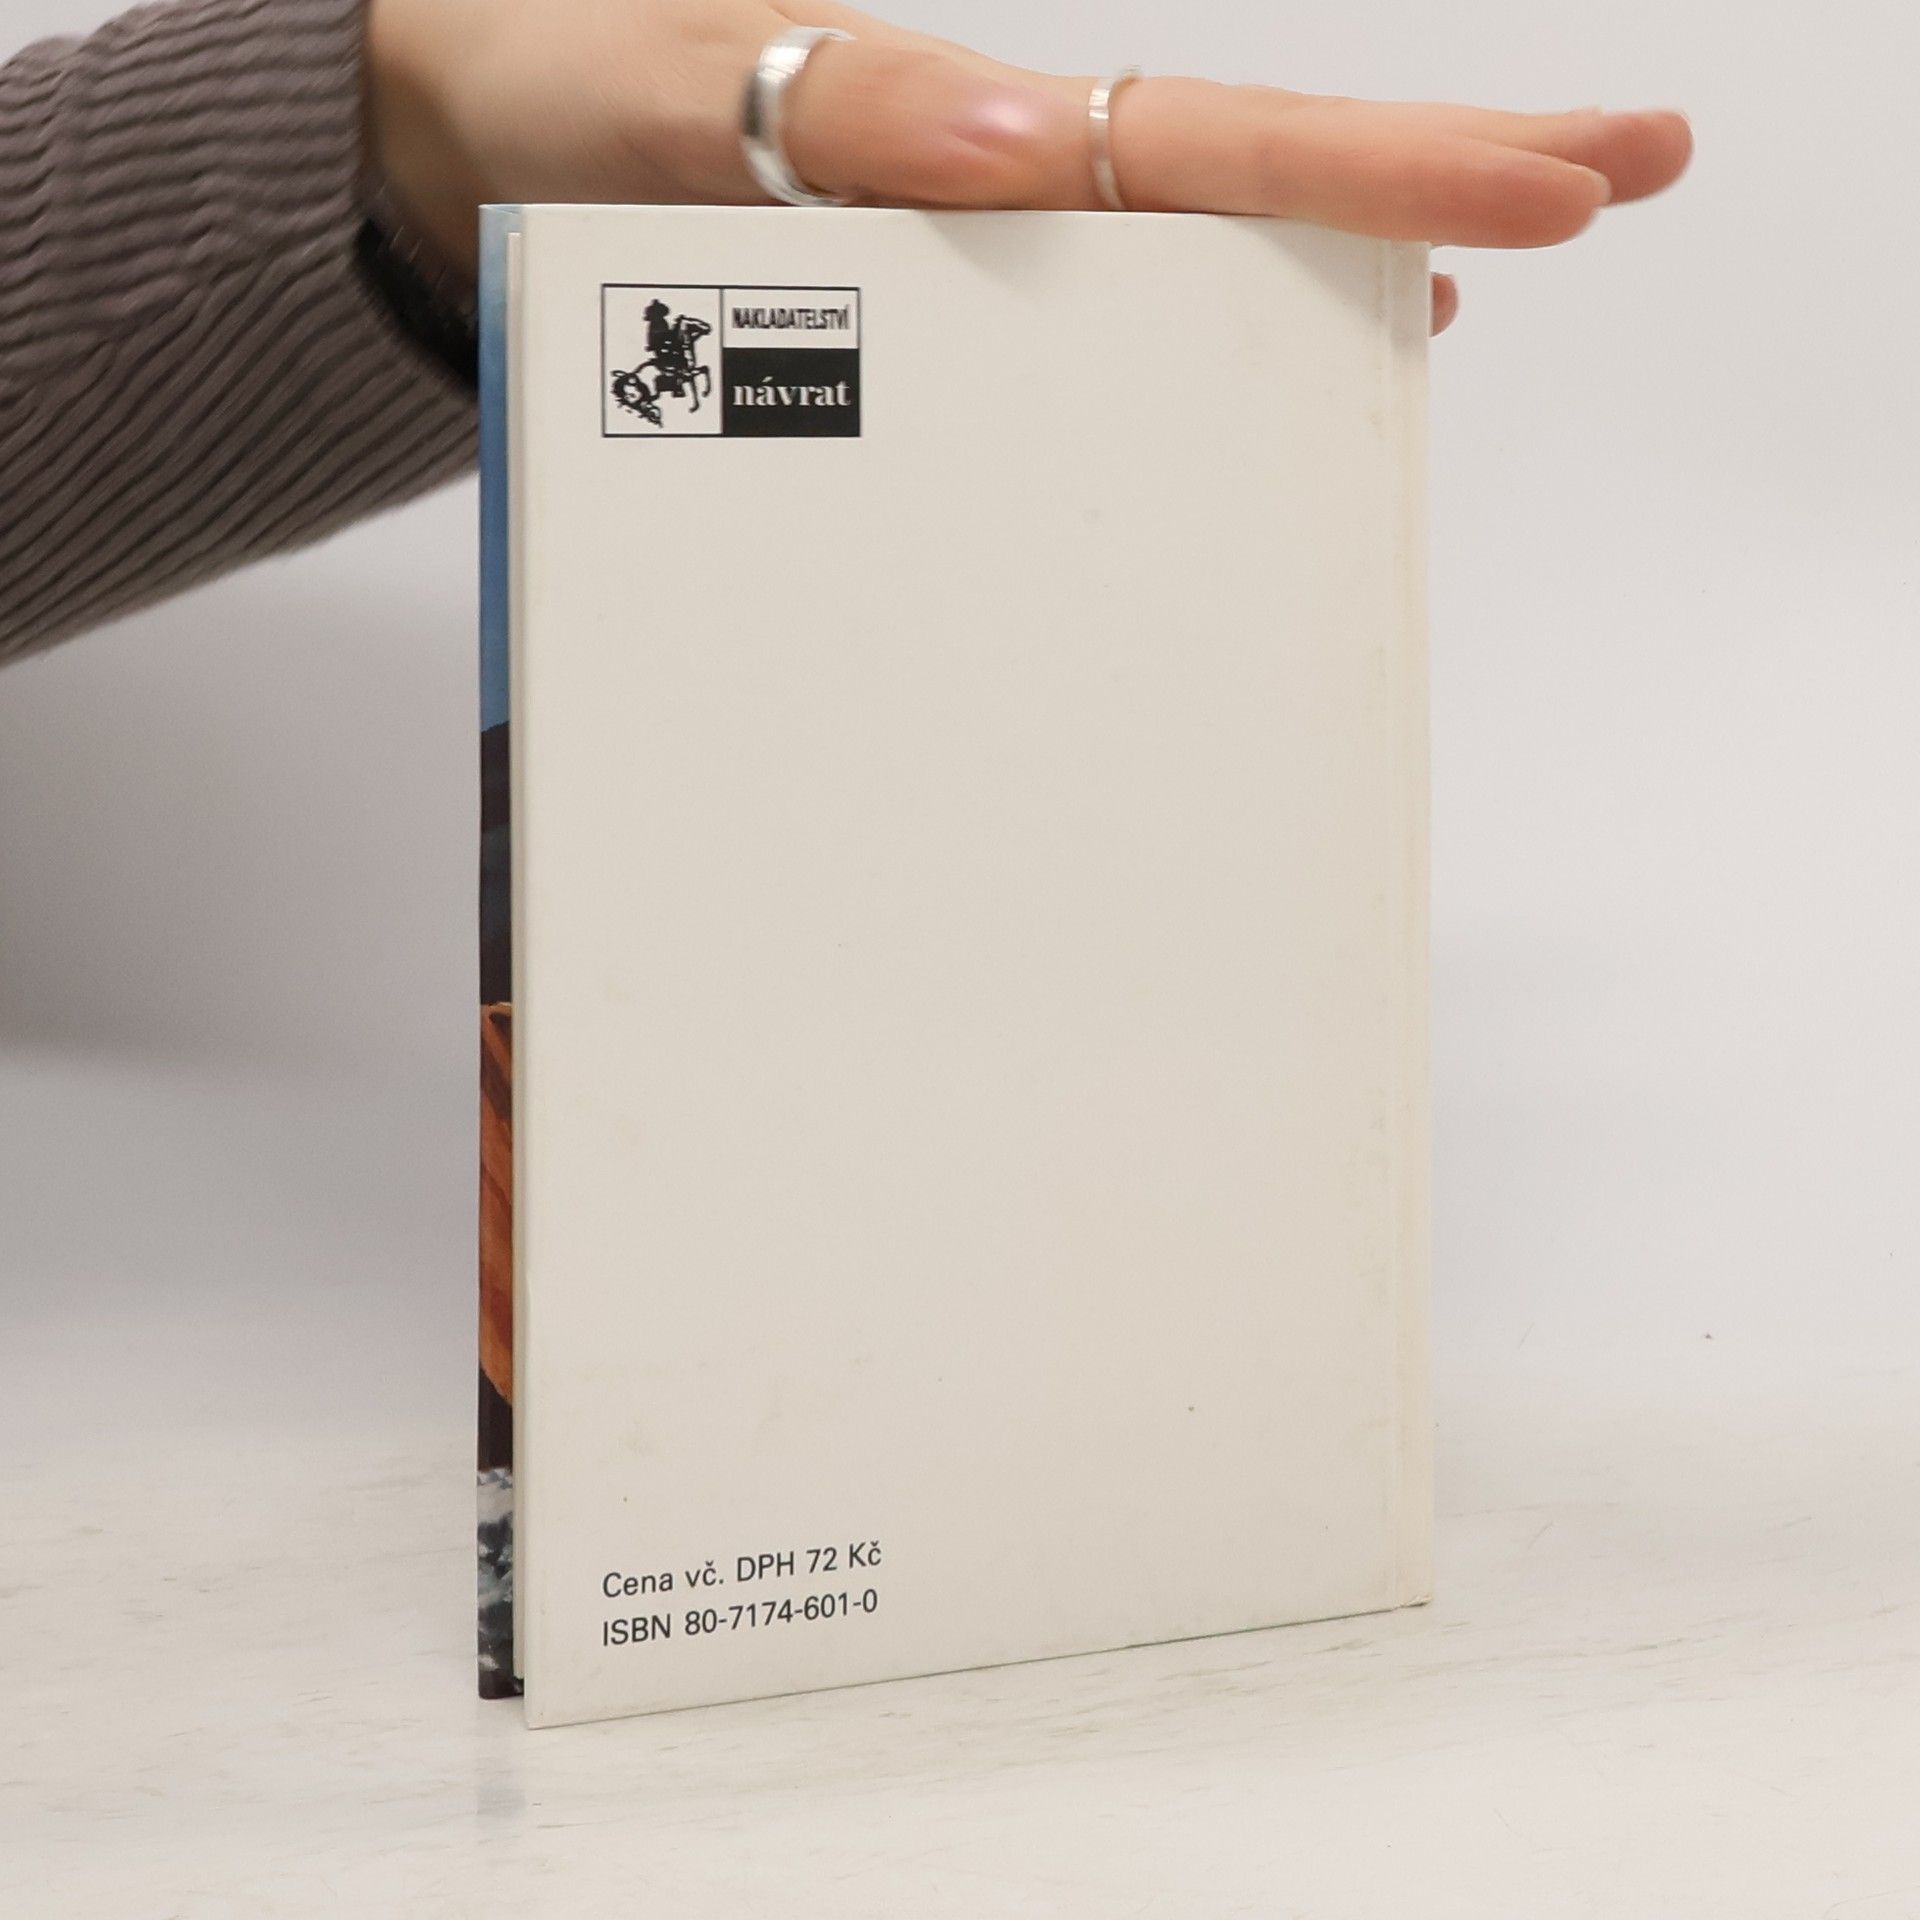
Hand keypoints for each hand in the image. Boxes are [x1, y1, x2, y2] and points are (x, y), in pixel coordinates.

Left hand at [364, 0, 1691, 334]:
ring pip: (1190, 255)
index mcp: (963, 117)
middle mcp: (995, 180)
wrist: (464, 165)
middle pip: (1247, 182)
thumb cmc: (549, 108)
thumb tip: (1031, 141)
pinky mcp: (928, 310)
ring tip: (1484, 270)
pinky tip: (1268, 354)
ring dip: (1344, 256)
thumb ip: (836, 112)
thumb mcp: (669, 100)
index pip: (1214, 145)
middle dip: (1437, 176)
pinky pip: (1094, 331)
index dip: (1388, 168)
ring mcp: (976, 254)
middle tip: (1623, 172)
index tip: (1561, 182)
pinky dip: (1199, 336)